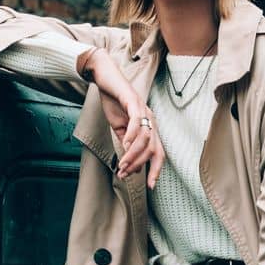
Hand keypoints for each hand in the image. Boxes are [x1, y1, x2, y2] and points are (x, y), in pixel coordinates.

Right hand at [79, 48, 165, 188]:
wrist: (105, 77)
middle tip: (126, 174)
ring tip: (122, 164)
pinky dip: (132, 136)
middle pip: (155, 149)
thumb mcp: (119, 128)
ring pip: (146, 139)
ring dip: (133, 154)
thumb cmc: (113, 102)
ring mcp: (144, 110)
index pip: (158, 153)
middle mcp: (151, 120)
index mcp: (150, 127)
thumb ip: (127, 144)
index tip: (150, 186)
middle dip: (142, 166)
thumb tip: (133, 165)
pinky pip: (138, 122)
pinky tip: (125, 144)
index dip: (156, 170)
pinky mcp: (134, 101)